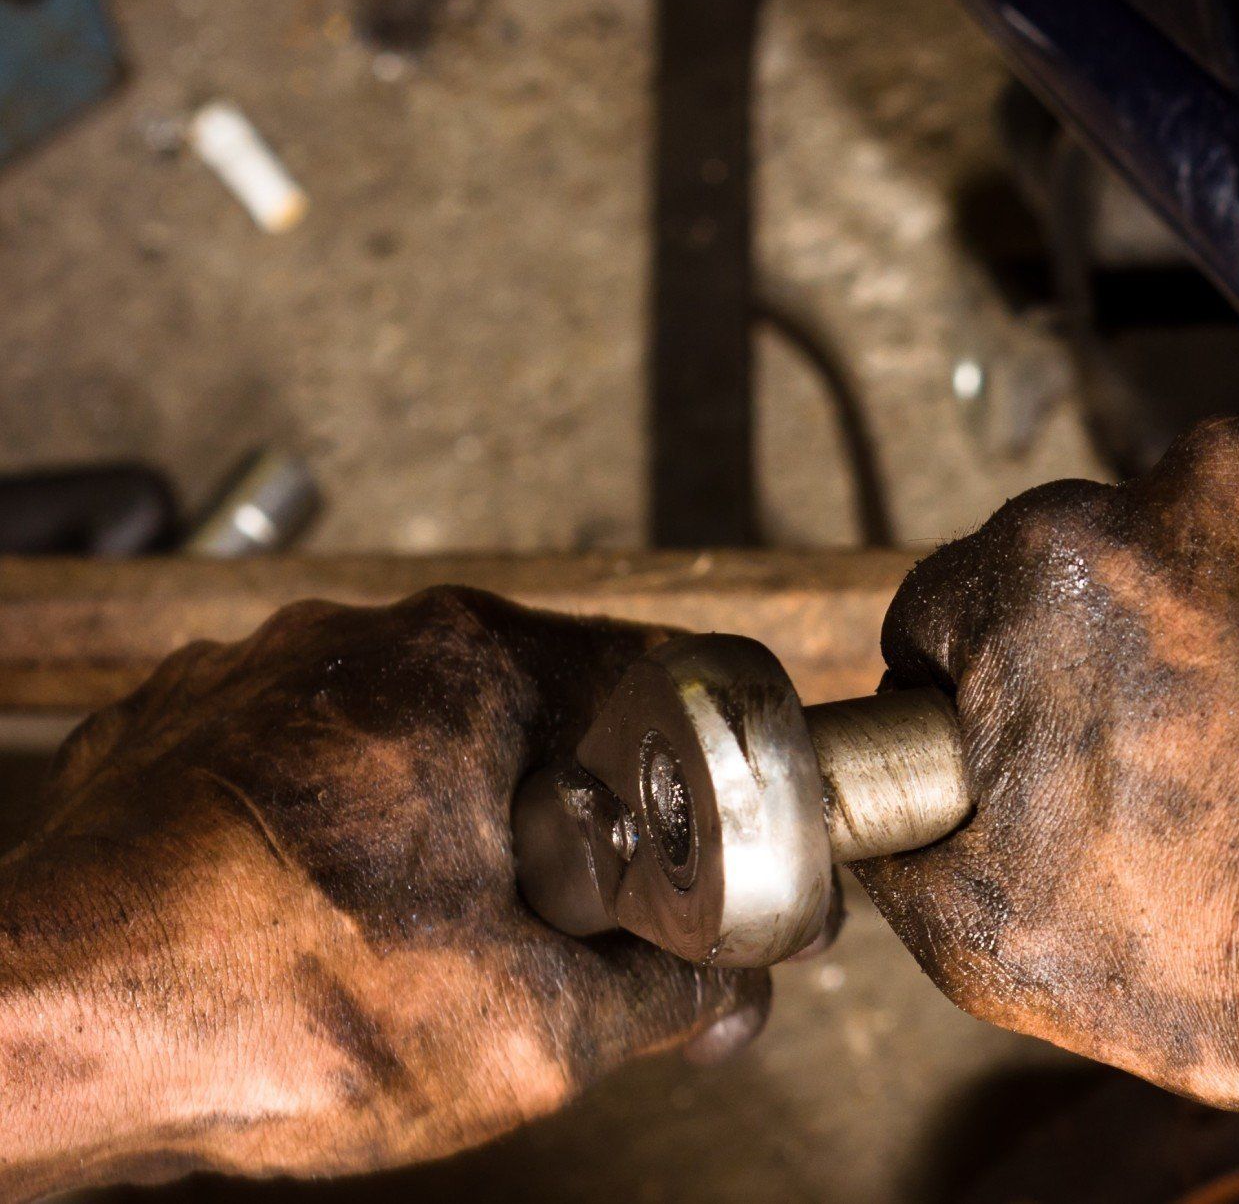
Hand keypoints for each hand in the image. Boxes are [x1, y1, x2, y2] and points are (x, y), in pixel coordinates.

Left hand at [0, 589, 765, 1194]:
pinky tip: (331, 933)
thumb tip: (725, 989)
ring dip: (451, 831)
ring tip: (438, 944)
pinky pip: (306, 775)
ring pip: (412, 746)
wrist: (42, 1038)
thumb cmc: (265, 1008)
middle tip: (575, 922)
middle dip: (569, 820)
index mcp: (466, 663)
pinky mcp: (174, 740)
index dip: (694, 776)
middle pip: (529, 716)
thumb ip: (668, 996)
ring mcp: (250, 683)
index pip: (647, 681)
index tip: (705, 842)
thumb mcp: (536, 1030)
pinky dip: (343, 842)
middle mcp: (355, 644)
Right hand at [856, 415, 1238, 1198]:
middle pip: (1125, 550)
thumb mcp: (1000, 941)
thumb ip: (904, 834)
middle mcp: (1196, 477)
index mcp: (1053, 567)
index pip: (972, 597)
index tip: (1066, 738)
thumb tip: (899, 790)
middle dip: (1150, 637)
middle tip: (1221, 759)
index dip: (1002, 684)